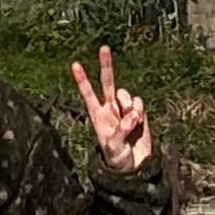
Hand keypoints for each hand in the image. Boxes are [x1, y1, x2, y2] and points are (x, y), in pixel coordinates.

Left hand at [71, 46, 151, 174]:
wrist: (135, 166)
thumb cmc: (117, 159)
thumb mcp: (113, 148)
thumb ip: (121, 130)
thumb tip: (131, 114)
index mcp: (97, 116)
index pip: (88, 94)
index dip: (82, 80)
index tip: (75, 64)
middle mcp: (109, 109)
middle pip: (107, 82)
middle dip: (106, 65)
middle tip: (103, 48)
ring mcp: (124, 110)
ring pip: (125, 94)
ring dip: (128, 103)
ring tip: (130, 120)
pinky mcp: (138, 113)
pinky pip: (139, 103)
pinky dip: (139, 110)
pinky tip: (138, 122)